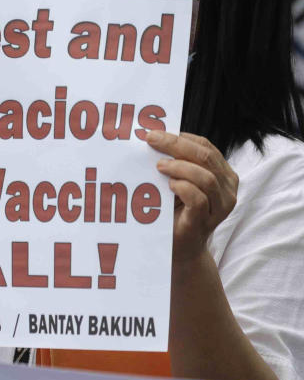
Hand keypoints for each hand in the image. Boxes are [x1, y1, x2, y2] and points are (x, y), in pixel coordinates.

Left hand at [146, 131, 238, 263]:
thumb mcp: (178, 181)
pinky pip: (198, 198)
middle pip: (205, 157)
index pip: (205, 146)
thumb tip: (152, 136)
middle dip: (175, 145)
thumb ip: (175, 162)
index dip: (180, 137)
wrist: (179, 246)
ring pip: (206, 177)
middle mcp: (227, 189)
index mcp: (222, 174)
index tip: (154, 133)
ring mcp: (220, 207)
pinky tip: (169, 185)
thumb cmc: (176, 210)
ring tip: (159, 166)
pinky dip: (182, 187)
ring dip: (180, 166)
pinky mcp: (205, 221)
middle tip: (151, 140)